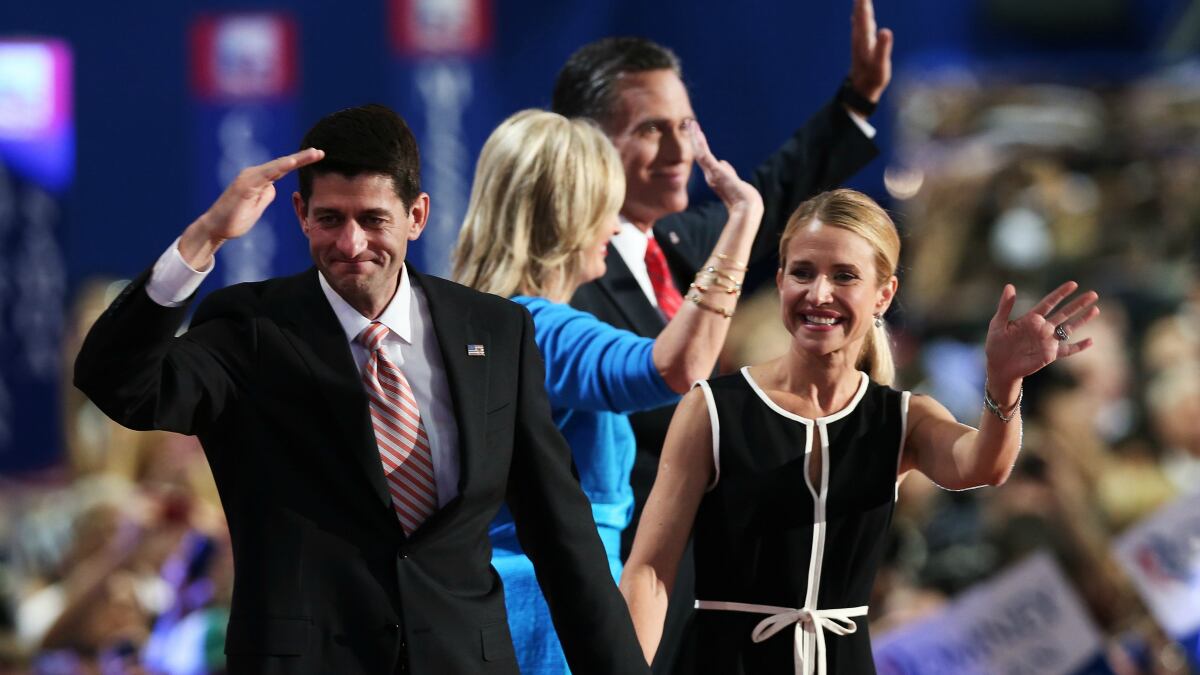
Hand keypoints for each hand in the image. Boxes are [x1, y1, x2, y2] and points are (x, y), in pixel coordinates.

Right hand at [197, 148, 324, 242]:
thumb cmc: (235, 219)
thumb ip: (265, 196)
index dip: (300, 162)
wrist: (215, 229)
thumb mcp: (257, 208)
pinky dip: (279, 168)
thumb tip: (273, 187)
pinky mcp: (244, 185)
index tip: (318, 156)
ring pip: (276, 166)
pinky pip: (265, 175)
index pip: (283, 169)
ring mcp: (248, 178)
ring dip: (295, 160)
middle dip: (303, 157)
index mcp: (259, 180)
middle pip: (282, 164)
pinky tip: (291, 163)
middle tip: (321, 151)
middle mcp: (254, 175)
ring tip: (313, 154)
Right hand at [689, 122, 762, 217]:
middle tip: (690, 126)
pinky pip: (704, 153)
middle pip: (700, 154)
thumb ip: (728, 172)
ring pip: (700, 152)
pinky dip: (699, 142)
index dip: (700, 147)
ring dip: (696, 137)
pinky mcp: (714, 171)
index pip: (706, 160)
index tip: (697, 136)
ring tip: (691, 124)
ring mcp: (711, 173)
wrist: (745, 208)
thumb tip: (724, 163)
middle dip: (695, 140)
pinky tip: (696, 131)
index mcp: (715, 178)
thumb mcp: (735, 182)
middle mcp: (710, 175)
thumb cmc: (743, 199)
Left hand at [848, 0, 892, 104]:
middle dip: (861, 0)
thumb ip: (883, 48)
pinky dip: (860, 14)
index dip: (863, 1)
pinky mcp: (861, 43)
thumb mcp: (880, 64)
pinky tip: (858, 12)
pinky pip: (860, 23)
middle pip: (860, 12)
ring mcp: (859, 39)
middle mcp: (859, 36)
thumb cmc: (873, 77)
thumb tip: (886, 31)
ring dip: (860, 5)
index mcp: (864, 38)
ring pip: (859, 17)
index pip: (864, 14)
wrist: (860, 89)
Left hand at [985, 281, 1099, 385]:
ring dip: (1082, 320)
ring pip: (1069, 328)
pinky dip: (1079, 346)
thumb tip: (1009, 286)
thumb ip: (1005, 306)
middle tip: (1093, 294)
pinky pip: (1067, 350)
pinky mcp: (1050, 354)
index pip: (1049, 302)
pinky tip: (1090, 341)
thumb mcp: (998, 323)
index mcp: (1031, 318)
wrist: (999, 366)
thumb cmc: (996, 343)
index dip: (1061, 293)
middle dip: (1078, 304)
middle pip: (1064, 313)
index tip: (1073, 284)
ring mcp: (1048, 341)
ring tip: (1096, 310)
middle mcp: (1043, 327)